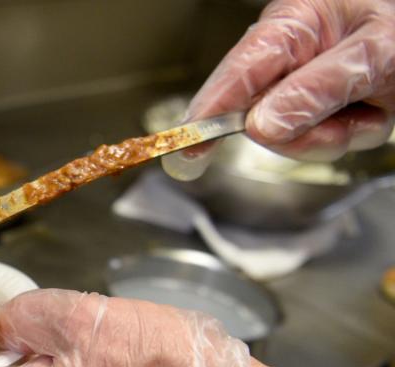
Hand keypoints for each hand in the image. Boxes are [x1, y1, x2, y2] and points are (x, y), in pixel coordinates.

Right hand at [163, 0, 394, 179]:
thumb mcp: (373, 52)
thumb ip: (317, 89)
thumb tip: (262, 127)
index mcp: (291, 25)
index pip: (235, 75)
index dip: (205, 114)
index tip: (183, 148)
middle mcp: (290, 59)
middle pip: (259, 118)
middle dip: (302, 131)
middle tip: (345, 120)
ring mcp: (305, 88)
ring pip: (293, 139)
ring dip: (336, 134)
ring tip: (371, 106)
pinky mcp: (324, 111)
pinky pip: (324, 144)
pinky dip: (356, 134)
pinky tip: (375, 109)